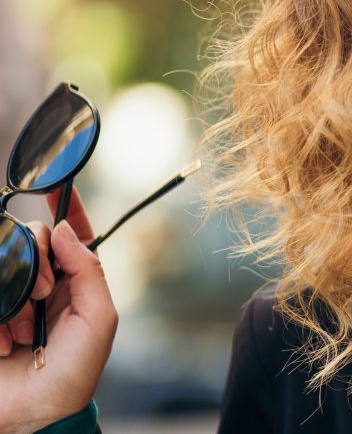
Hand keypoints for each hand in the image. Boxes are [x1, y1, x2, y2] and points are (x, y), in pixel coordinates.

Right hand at [0, 187, 116, 432]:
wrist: (32, 416)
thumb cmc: (73, 372)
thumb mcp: (99, 318)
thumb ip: (89, 270)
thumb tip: (62, 229)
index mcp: (76, 283)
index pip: (72, 236)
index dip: (67, 209)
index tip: (57, 185)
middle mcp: (44, 285)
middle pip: (34, 241)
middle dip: (38, 263)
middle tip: (43, 296)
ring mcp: (11, 300)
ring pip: (7, 262)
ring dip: (17, 298)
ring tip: (24, 333)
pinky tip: (4, 344)